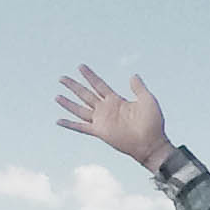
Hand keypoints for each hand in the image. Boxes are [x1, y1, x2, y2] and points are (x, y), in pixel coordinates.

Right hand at [52, 64, 171, 169]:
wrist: (151, 142)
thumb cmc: (152, 122)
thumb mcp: (147, 99)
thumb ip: (138, 88)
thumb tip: (133, 75)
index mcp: (116, 100)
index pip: (98, 84)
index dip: (90, 76)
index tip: (80, 66)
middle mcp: (106, 109)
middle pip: (85, 94)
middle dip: (73, 86)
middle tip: (61, 78)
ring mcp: (101, 120)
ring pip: (79, 109)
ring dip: (68, 103)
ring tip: (57, 96)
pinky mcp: (99, 132)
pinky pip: (81, 127)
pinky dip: (69, 124)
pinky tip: (58, 121)